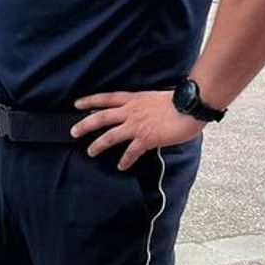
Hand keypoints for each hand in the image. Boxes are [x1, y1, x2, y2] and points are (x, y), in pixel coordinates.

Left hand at [71, 90, 204, 169]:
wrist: (190, 106)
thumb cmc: (179, 102)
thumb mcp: (154, 98)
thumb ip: (143, 105)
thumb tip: (140, 112)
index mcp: (133, 100)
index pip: (106, 98)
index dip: (90, 100)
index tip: (77, 104)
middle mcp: (131, 111)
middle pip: (101, 117)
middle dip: (84, 125)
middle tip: (73, 132)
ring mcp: (137, 125)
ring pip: (110, 135)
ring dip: (98, 145)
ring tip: (90, 152)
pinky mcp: (146, 138)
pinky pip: (131, 152)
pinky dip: (125, 160)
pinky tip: (121, 166)